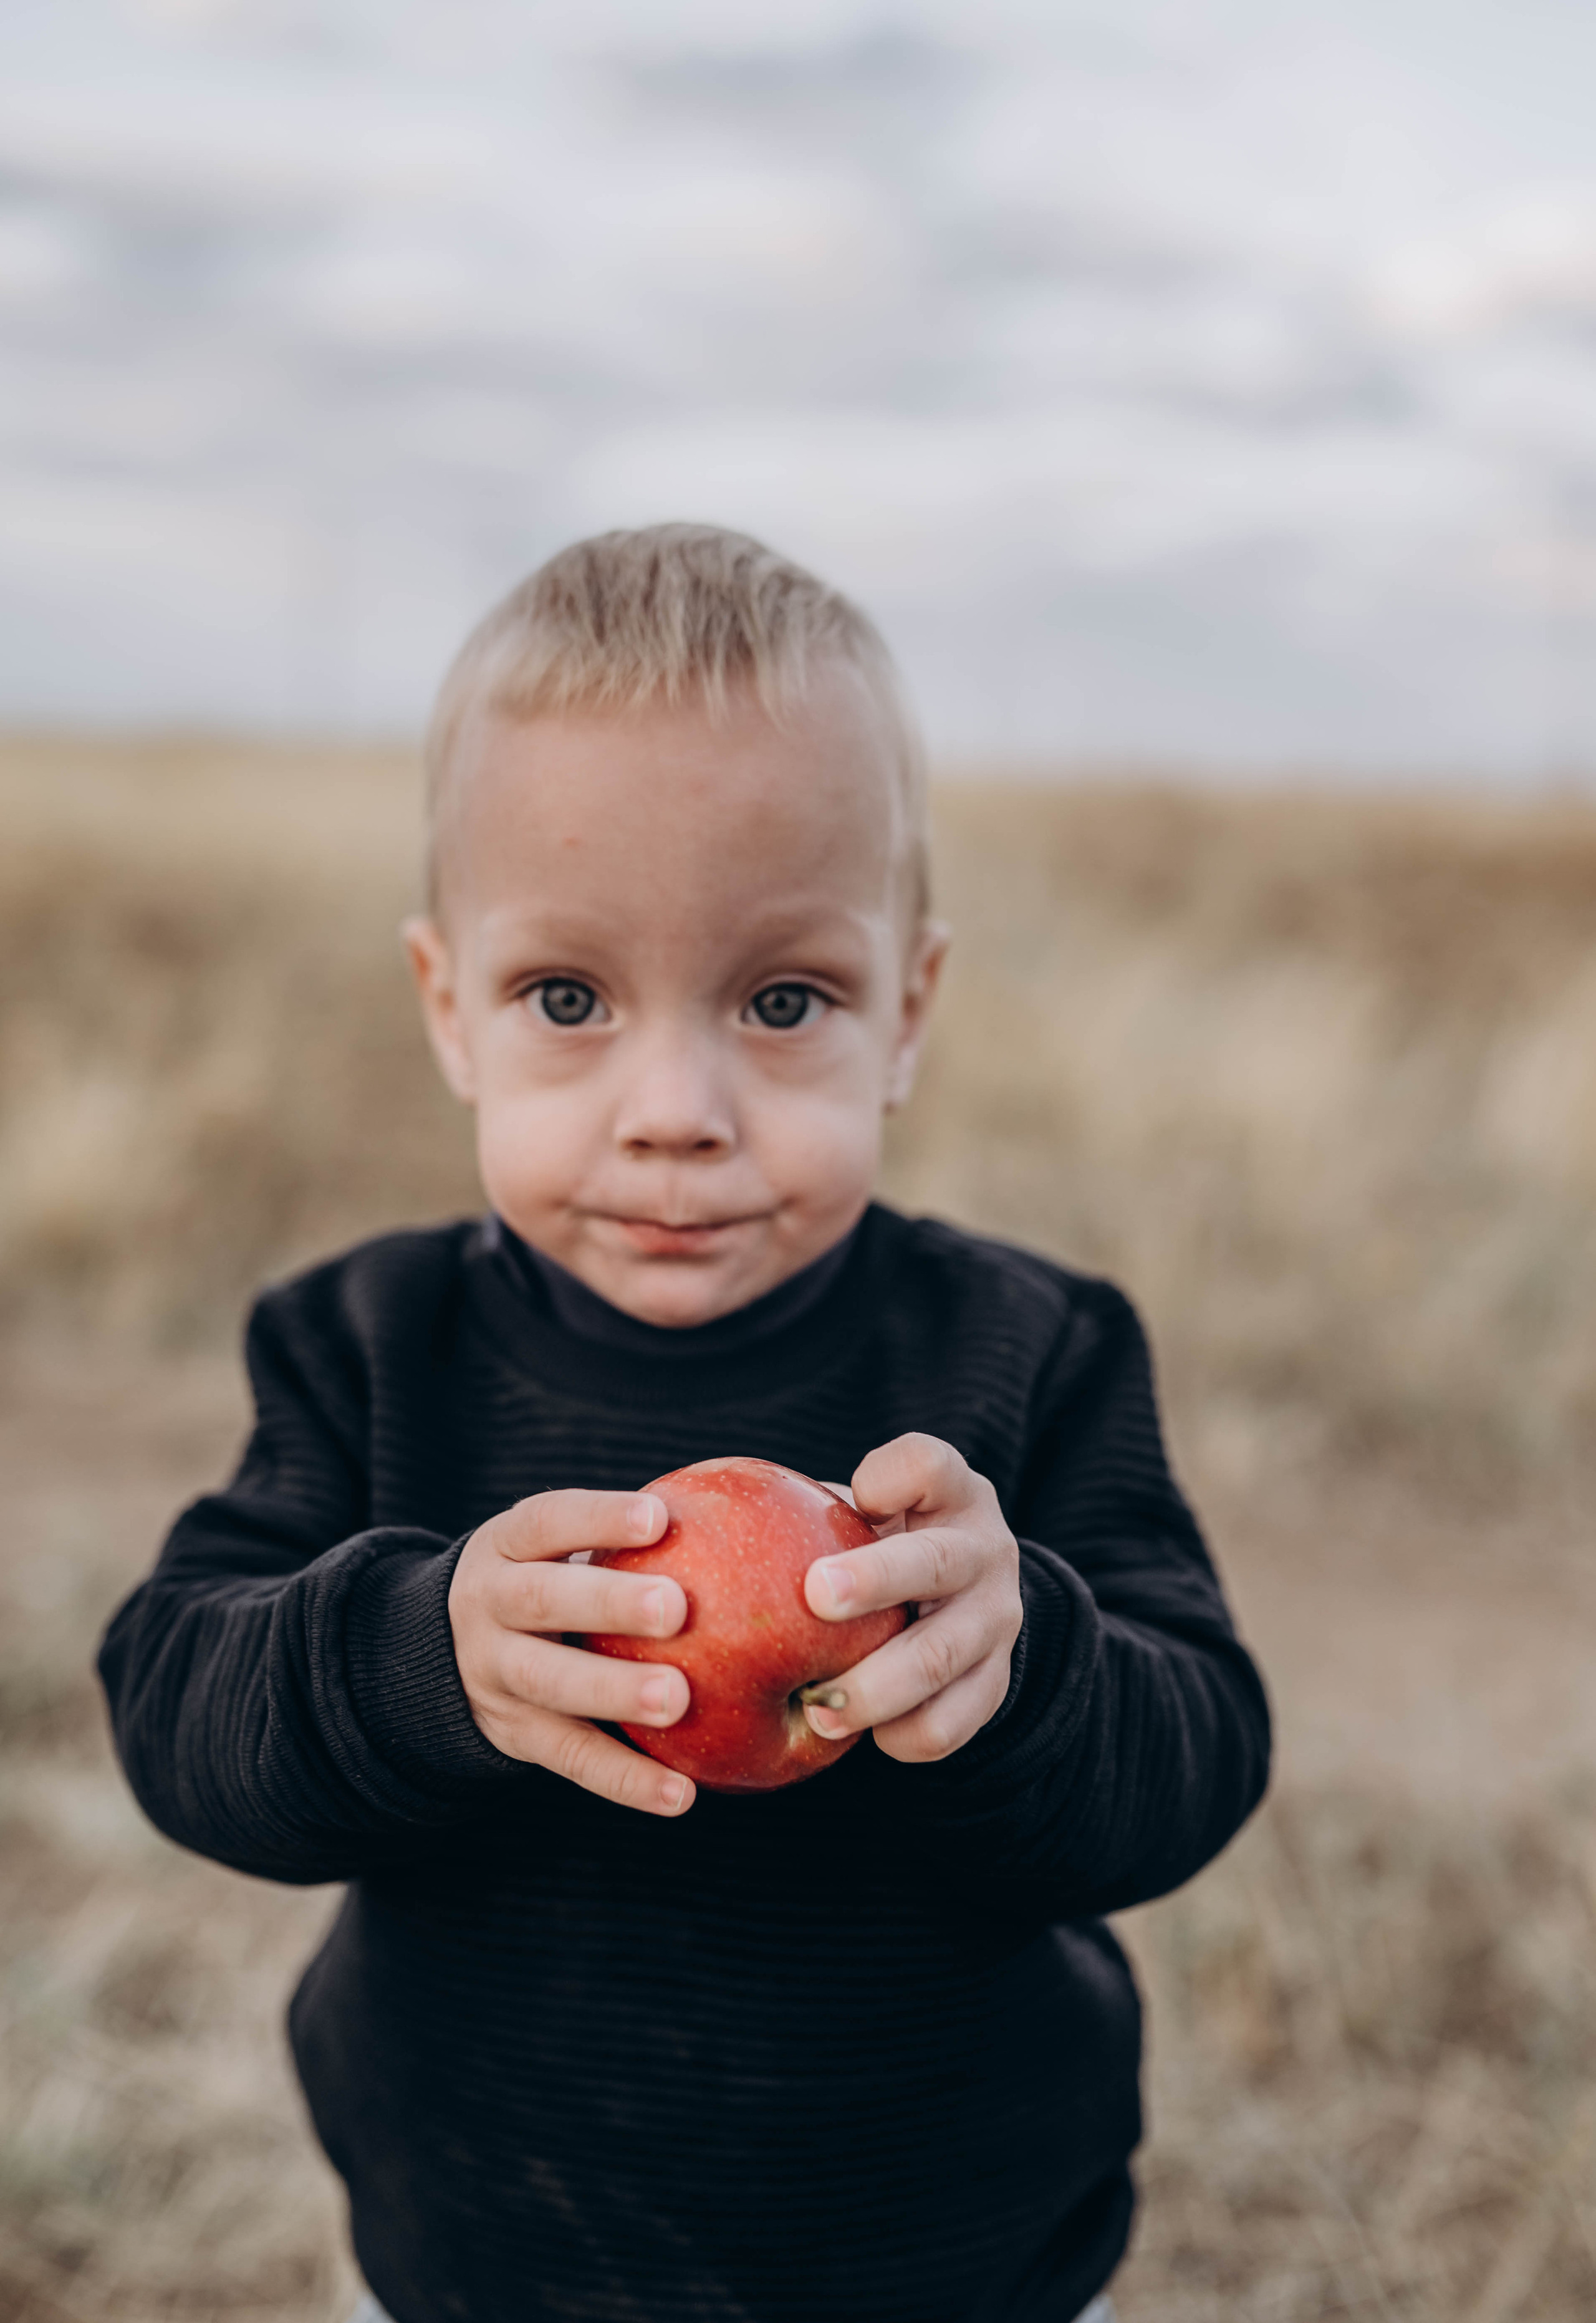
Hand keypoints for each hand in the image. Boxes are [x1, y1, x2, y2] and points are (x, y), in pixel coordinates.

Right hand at [448, 1490, 694, 1815]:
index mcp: (507, 1545)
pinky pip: (569, 1757)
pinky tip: (680, 1794)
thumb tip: (736, 1519)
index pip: (547, 1520)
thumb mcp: (553, 1550)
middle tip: (675, 1608)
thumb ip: (620, 1542)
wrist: (444, 1652)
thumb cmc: (545, 1581)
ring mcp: (494, 1671)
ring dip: (614, 1690)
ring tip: (677, 1700)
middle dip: (608, 1603)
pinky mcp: (513, 1733)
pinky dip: (624, 1778)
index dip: (599, 1517)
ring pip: (547, 1681)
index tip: (659, 1518)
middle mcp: (489, 1603)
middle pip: (542, 1599)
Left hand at [801, 1436, 1021, 1762]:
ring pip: (940, 1656)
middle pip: (935, 1561)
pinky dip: (903, 1736)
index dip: (894, 1477)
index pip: (930, 1465)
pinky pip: (950, 1722)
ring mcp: (997, 1620)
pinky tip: (865, 1737)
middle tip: (815, 1597)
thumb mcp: (863, 1514)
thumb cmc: (882, 1546)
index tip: (857, 1495)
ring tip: (817, 1707)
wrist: (966, 1600)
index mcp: (951, 1494)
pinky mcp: (996, 1683)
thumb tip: (688, 1533)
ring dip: (875, 1687)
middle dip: (876, 1580)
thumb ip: (811, 1514)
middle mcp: (984, 1551)